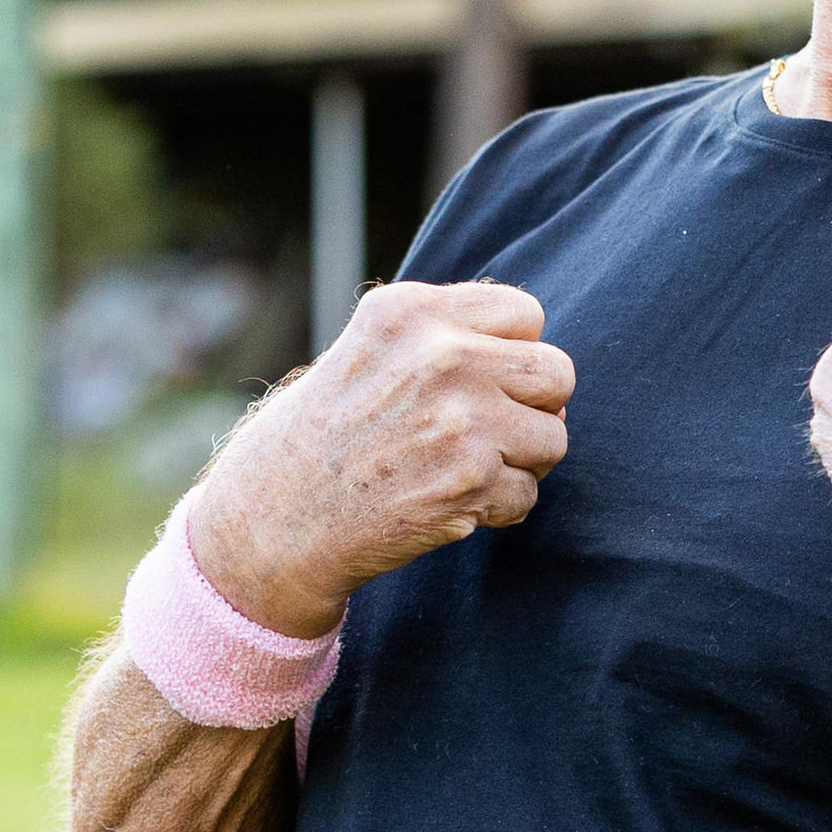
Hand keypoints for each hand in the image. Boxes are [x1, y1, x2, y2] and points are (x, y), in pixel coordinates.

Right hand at [179, 279, 575, 636]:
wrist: (275, 518)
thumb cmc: (327, 432)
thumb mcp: (371, 351)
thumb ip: (451, 339)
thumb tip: (551, 378)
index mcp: (411, 312)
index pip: (525, 312)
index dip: (510, 351)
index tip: (476, 380)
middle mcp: (439, 356)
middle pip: (557, 371)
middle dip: (532, 406)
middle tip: (486, 429)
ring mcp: (459, 420)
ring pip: (553, 438)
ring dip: (520, 461)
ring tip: (463, 466)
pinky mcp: (469, 483)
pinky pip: (527, 493)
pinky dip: (498, 507)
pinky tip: (447, 502)